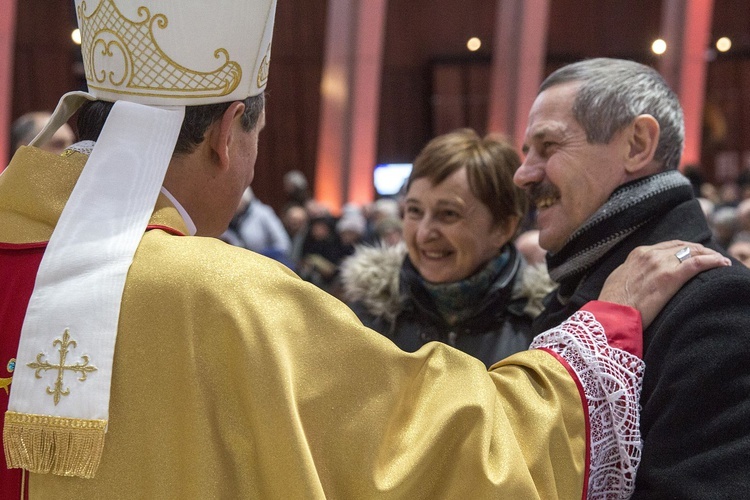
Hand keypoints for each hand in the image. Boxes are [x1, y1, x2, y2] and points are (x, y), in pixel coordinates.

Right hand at [599, 240, 730, 328]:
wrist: (611, 315)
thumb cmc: (612, 303)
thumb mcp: (619, 279)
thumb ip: (633, 271)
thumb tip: (640, 275)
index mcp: (638, 254)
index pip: (668, 246)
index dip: (684, 249)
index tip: (693, 254)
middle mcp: (650, 255)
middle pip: (682, 246)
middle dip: (699, 250)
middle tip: (711, 256)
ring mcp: (660, 264)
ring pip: (692, 252)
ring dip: (709, 254)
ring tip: (719, 260)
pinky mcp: (670, 277)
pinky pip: (697, 263)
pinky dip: (712, 261)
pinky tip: (722, 263)